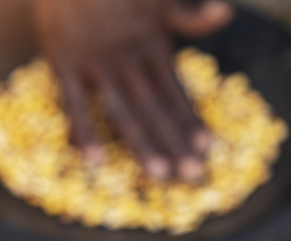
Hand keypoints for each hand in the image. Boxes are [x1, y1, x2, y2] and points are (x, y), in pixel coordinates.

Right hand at [32, 0, 232, 180]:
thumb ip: (188, 13)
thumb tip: (226, 16)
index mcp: (151, 42)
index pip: (175, 89)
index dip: (190, 119)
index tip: (205, 148)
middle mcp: (127, 57)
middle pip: (154, 107)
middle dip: (174, 142)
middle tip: (191, 176)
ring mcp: (94, 63)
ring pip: (122, 110)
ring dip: (141, 143)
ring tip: (158, 173)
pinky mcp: (63, 64)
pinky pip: (74, 105)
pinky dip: (84, 132)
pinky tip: (94, 161)